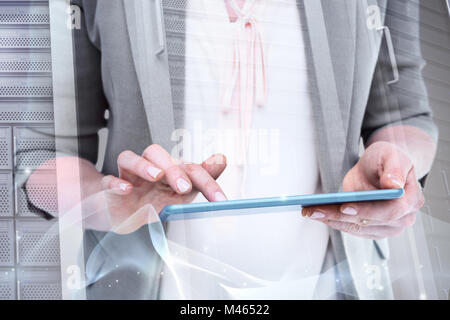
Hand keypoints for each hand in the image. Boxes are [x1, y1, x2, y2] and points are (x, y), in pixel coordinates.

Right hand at [96, 144, 226, 233]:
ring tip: (157, 176)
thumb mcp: (178, 197)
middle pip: (158, 155)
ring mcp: (127, 177)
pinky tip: (126, 189)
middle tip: (185, 188)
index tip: (220, 199)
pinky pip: (108, 180)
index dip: (207, 181)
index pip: (189, 169)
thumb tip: (222, 158)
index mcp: (169, 172)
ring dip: (144, 166)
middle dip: (174, 170)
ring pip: (129, 158)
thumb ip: (200, 182)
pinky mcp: (107, 188)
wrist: (117, 214)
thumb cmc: (150, 201)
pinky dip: (116, 183)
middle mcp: (148, 169)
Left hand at [301, 141, 424, 239]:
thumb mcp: (390, 154)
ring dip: (331, 221)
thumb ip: (394, 168)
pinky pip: (351, 229)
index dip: (367, 211)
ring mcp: (388, 227)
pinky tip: (317, 213)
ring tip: (310, 211)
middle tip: (315, 210)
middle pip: (368, 223)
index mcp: (411, 199)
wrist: (382, 167)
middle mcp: (403, 218)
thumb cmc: (387, 159)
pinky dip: (333, 221)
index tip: (345, 207)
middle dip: (339, 216)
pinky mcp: (372, 230)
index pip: (390, 211)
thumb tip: (393, 184)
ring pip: (357, 228)